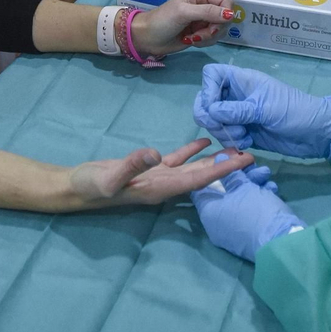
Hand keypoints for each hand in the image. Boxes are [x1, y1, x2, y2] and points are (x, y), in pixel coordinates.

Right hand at [68, 138, 254, 208]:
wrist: (77, 188)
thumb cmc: (92, 185)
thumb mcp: (110, 177)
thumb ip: (132, 165)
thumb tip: (156, 154)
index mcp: (160, 189)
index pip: (198, 179)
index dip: (222, 171)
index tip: (244, 162)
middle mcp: (166, 185)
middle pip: (203, 176)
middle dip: (227, 168)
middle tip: (253, 156)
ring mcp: (159, 178)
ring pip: (194, 168)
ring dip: (215, 160)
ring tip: (237, 148)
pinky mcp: (150, 169)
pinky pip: (177, 160)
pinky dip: (192, 151)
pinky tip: (205, 142)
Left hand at [133, 0, 234, 54]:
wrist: (148, 38)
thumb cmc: (162, 20)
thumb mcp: (184, 13)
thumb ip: (207, 12)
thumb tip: (231, 14)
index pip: (227, 2)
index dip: (225, 15)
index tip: (213, 26)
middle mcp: (206, 3)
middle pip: (226, 17)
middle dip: (214, 29)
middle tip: (199, 34)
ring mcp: (205, 18)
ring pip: (221, 29)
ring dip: (208, 37)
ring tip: (191, 37)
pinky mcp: (202, 31)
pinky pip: (214, 38)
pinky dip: (204, 41)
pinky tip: (191, 40)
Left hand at [190, 163, 304, 261]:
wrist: (279, 242)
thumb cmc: (256, 211)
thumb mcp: (243, 188)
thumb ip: (230, 174)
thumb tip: (219, 160)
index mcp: (208, 212)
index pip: (203, 187)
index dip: (215, 170)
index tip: (230, 160)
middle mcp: (216, 223)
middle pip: (225, 193)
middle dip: (241, 177)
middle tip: (253, 165)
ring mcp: (232, 231)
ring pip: (240, 201)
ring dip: (253, 185)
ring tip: (265, 174)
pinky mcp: (247, 235)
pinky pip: (248, 213)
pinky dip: (258, 200)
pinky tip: (271, 188)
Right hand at [193, 64, 330, 159]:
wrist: (316, 134)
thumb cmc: (295, 112)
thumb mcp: (266, 109)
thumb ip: (237, 110)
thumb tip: (211, 111)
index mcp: (243, 81)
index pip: (212, 75)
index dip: (207, 89)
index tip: (215, 106)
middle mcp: (237, 95)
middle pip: (206, 100)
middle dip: (211, 117)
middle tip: (225, 128)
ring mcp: (239, 114)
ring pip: (214, 121)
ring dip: (223, 131)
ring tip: (243, 137)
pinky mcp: (245, 132)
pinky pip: (226, 135)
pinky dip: (231, 141)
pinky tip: (247, 145)